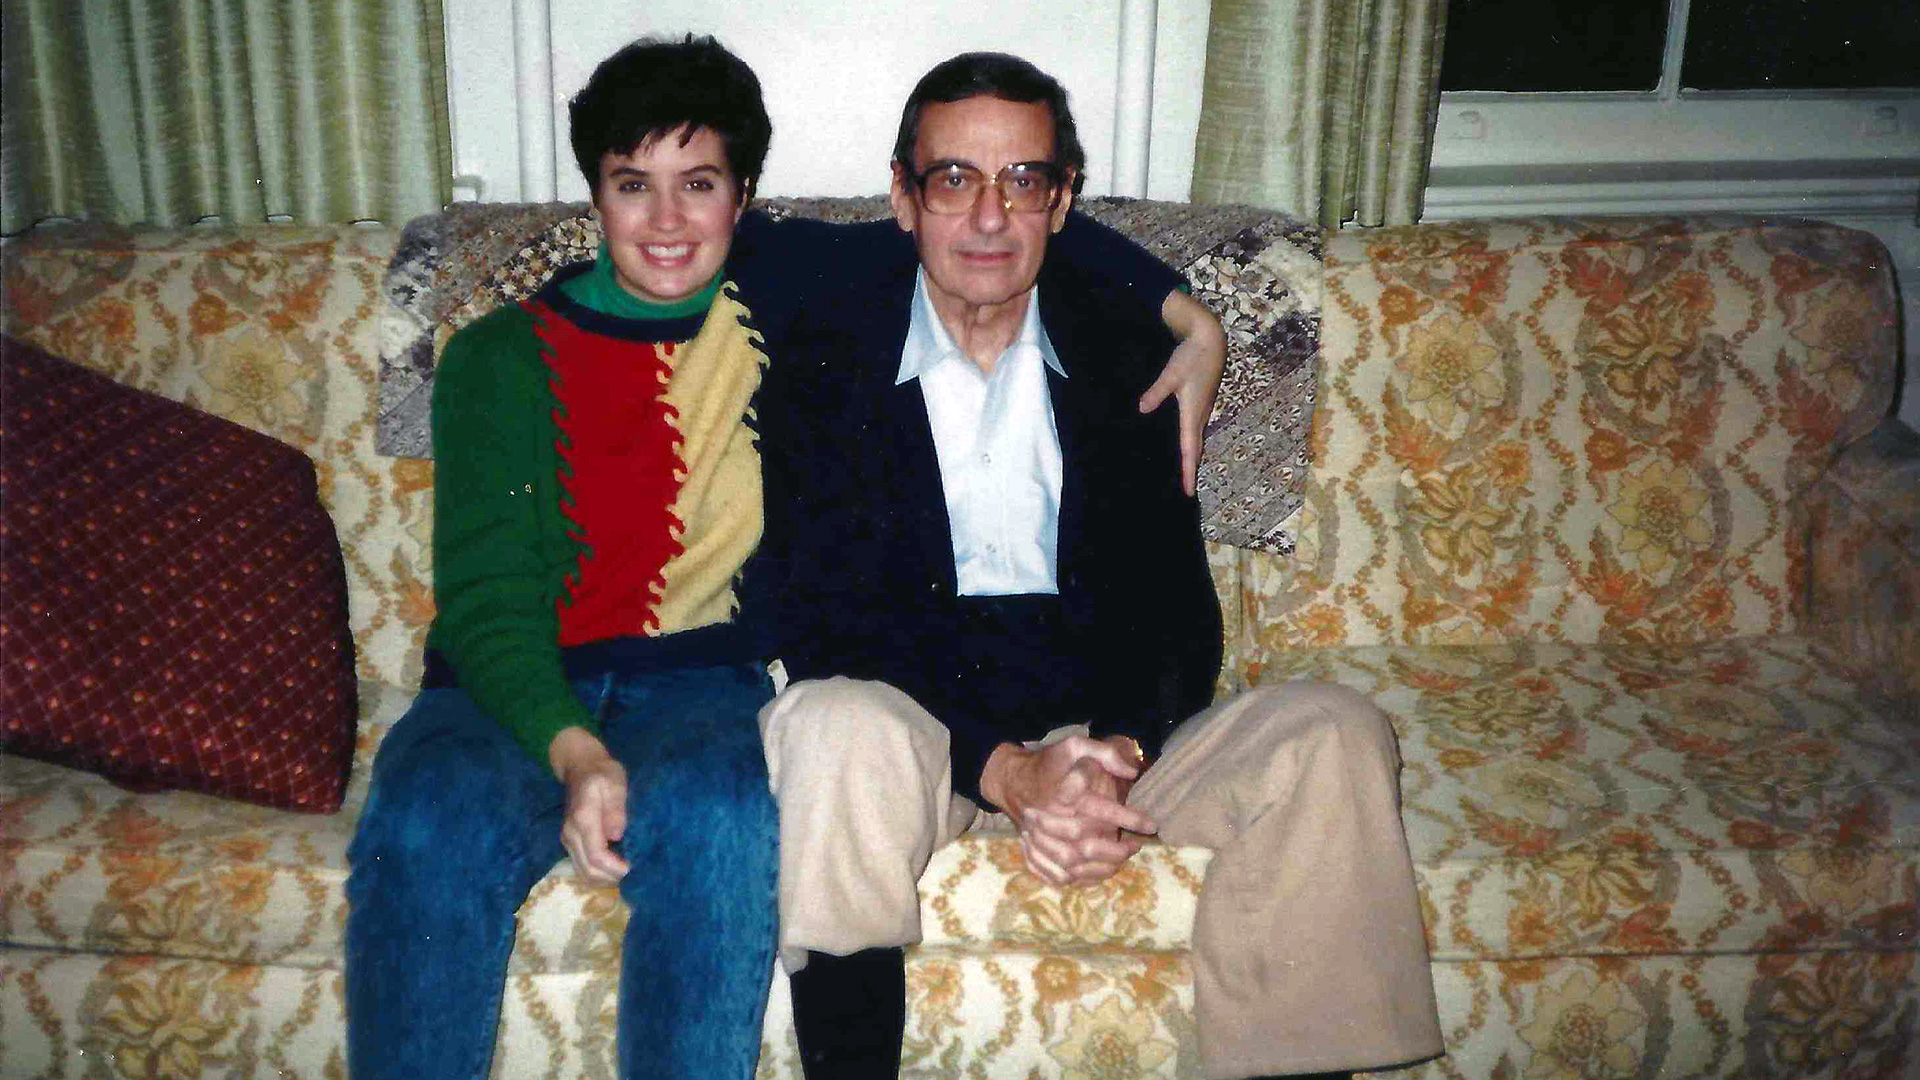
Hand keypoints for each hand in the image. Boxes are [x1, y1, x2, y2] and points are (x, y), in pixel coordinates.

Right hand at [549, 727, 631, 884]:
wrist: (581, 766)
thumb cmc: (603, 772)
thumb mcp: (615, 783)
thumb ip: (616, 809)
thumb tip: (617, 836)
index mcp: (583, 819)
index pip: (597, 856)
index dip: (616, 868)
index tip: (634, 868)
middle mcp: (570, 833)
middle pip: (588, 870)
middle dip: (612, 877)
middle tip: (634, 874)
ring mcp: (567, 839)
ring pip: (583, 873)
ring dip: (605, 879)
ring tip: (626, 872)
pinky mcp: (569, 842)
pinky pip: (582, 867)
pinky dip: (598, 874)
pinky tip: (614, 868)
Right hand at [980, 735, 1157, 887]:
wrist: (1012, 782)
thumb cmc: (1048, 764)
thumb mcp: (1075, 745)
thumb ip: (1105, 753)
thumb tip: (1132, 771)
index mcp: (1058, 795)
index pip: (1098, 810)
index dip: (1127, 818)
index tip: (1150, 823)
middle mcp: (1044, 821)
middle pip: (1084, 847)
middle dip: (1117, 851)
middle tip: (1136, 845)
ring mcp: (1035, 842)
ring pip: (1071, 867)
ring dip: (1101, 868)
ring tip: (1123, 858)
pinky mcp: (1031, 855)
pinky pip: (1056, 876)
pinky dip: (1080, 879)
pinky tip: (1098, 870)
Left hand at [1140, 290, 1225, 496]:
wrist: (1210, 339)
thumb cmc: (1191, 357)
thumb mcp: (1171, 374)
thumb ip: (1156, 392)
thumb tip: (1141, 409)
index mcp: (1192, 414)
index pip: (1190, 450)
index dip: (1188, 471)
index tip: (1188, 491)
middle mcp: (1200, 416)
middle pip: (1195, 450)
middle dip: (1190, 470)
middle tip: (1186, 490)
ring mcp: (1202, 410)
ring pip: (1196, 440)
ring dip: (1191, 457)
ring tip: (1184, 474)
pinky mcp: (1201, 403)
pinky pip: (1195, 430)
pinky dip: (1190, 443)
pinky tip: (1182, 444)